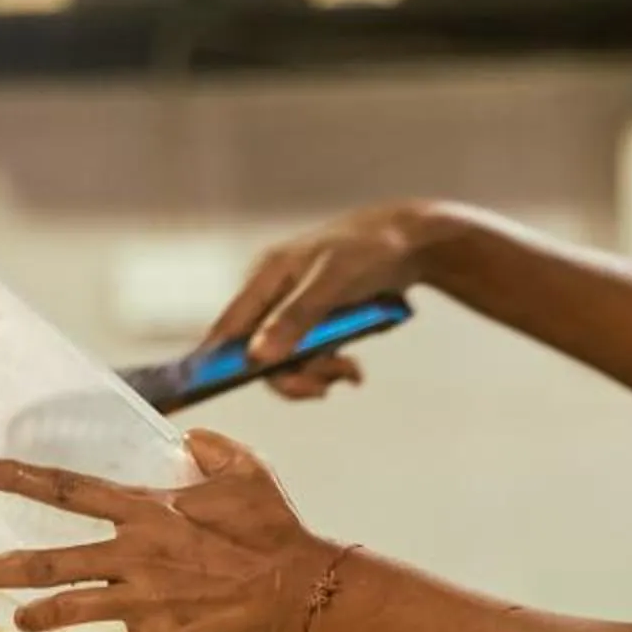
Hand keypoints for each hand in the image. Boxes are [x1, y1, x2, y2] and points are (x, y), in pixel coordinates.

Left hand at [0, 429, 342, 631]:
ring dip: (39, 616)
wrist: (297, 585)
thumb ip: (210, 448)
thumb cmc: (273, 525)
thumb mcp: (244, 469)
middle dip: (8, 567)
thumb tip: (189, 438)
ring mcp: (143, 599)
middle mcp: (134, 554)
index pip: (67, 488)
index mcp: (146, 509)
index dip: (16, 477)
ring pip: (71, 609)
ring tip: (20, 620)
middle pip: (52, 561)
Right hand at [203, 202, 445, 399]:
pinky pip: (311, 358)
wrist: (411, 243)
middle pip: (259, 354)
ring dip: (319, 374)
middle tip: (325, 385)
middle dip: (292, 375)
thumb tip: (258, 357)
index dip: (220, 362)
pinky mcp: (316, 323)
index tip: (222, 388)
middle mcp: (273, 296)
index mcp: (266, 277)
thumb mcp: (333, 282)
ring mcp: (294, 311)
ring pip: (288, 362)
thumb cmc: (369, 250)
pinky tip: (354, 370)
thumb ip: (296, 317)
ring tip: (352, 372)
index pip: (228, 327)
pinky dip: (332, 368)